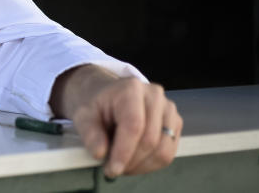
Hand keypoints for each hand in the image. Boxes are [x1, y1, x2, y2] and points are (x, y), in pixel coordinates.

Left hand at [50, 65, 182, 178]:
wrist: (107, 96)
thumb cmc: (97, 105)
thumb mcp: (83, 115)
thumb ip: (90, 134)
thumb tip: (99, 153)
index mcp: (130, 89)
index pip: (133, 125)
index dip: (124, 151)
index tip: (112, 169)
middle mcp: (154, 96)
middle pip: (150, 140)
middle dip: (131, 162)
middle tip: (113, 169)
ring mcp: (168, 109)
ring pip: (163, 150)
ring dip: (141, 165)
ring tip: (123, 165)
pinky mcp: (175, 123)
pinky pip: (169, 153)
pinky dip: (151, 163)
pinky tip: (135, 161)